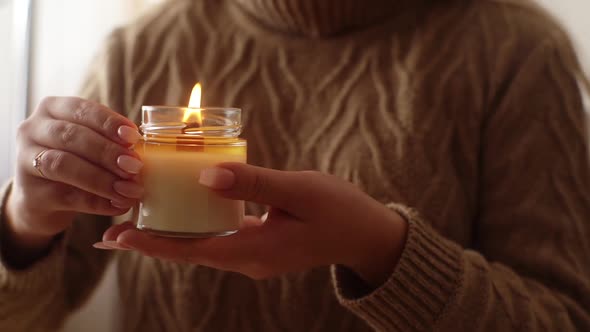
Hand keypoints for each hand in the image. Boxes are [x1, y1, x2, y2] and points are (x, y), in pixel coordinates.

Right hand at [4, 97, 143, 261]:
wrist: (44, 198)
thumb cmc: (78, 160)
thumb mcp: (91, 143)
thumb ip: (111, 140)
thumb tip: (141, 149)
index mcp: (52, 109)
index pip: (81, 109)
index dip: (108, 122)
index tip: (134, 136)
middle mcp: (32, 130)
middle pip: (72, 137)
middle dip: (108, 152)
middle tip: (135, 166)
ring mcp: (26, 161)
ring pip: (63, 165)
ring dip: (102, 178)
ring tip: (129, 190)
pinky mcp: (32, 194)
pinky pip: (67, 196)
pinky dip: (97, 202)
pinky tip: (119, 205)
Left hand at [97, 163, 407, 285]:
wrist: (366, 235)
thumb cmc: (339, 210)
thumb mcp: (298, 189)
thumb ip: (253, 183)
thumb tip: (205, 176)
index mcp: (256, 250)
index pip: (192, 250)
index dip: (153, 244)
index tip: (118, 238)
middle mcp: (249, 260)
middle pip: (190, 250)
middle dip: (154, 238)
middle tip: (117, 224)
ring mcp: (255, 256)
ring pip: (204, 244)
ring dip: (174, 231)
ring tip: (143, 214)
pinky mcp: (261, 245)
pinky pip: (221, 236)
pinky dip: (199, 224)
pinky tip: (189, 207)